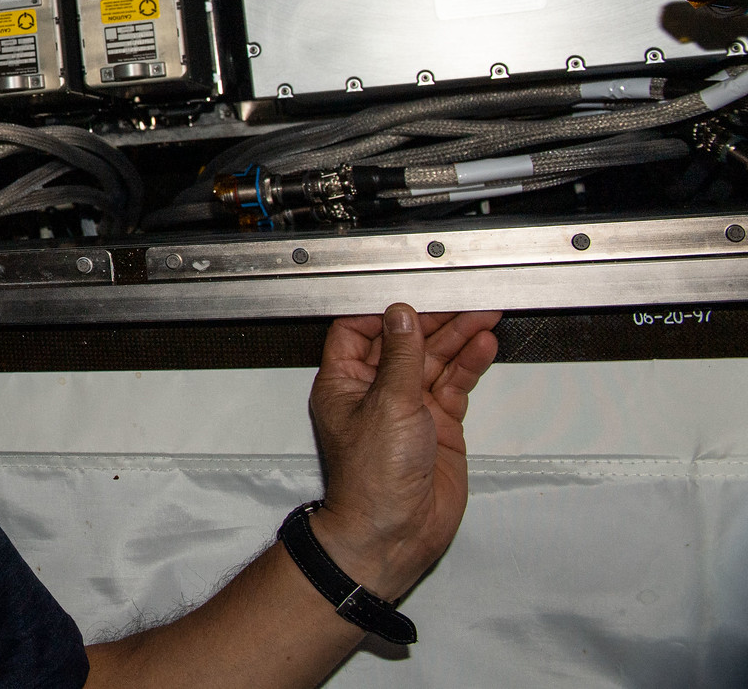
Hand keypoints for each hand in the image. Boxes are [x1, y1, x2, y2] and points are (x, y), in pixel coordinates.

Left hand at [306, 304, 500, 601]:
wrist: (395, 534)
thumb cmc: (372, 481)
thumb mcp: (387, 405)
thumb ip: (400, 358)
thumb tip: (401, 317)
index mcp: (343, 383)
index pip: (359, 330)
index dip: (387, 312)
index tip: (415, 294)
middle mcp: (373, 393)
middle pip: (404, 342)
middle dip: (434, 320)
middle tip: (463, 300)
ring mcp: (407, 409)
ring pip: (433, 361)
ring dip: (458, 338)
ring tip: (484, 314)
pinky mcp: (436, 426)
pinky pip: (453, 386)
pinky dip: (469, 365)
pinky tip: (483, 345)